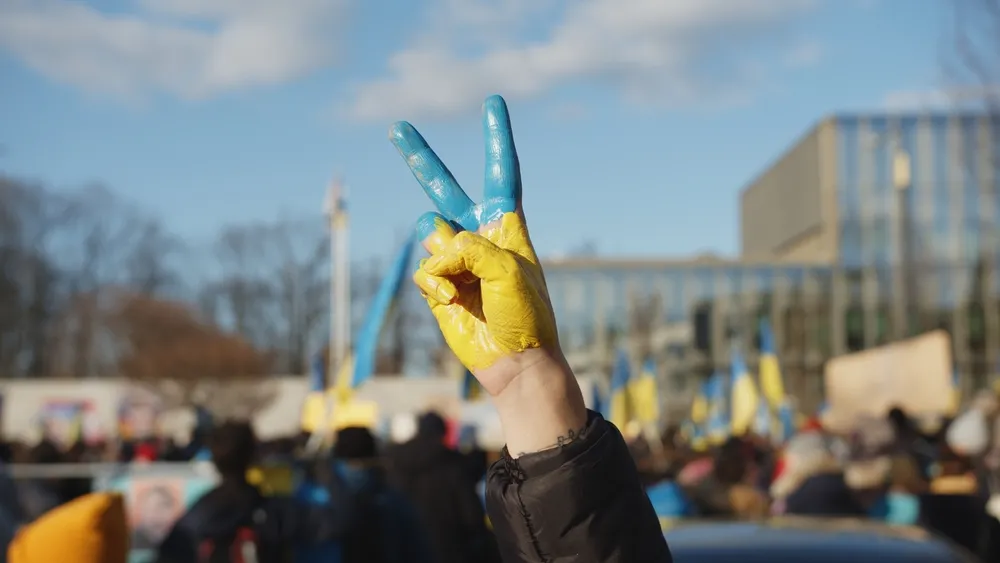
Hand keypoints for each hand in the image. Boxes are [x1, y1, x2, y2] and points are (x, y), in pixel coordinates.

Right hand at [389, 95, 557, 395]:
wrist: (515, 363)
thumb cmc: (525, 316)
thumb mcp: (508, 269)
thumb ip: (470, 245)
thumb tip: (437, 248)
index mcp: (507, 225)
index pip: (501, 172)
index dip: (496, 137)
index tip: (493, 103)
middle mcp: (478, 236)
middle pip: (444, 187)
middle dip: (420, 159)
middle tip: (398, 127)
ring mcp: (455, 260)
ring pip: (429, 234)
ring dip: (443, 258)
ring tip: (465, 287)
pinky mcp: (437, 285)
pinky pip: (423, 268)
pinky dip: (436, 284)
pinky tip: (455, 303)